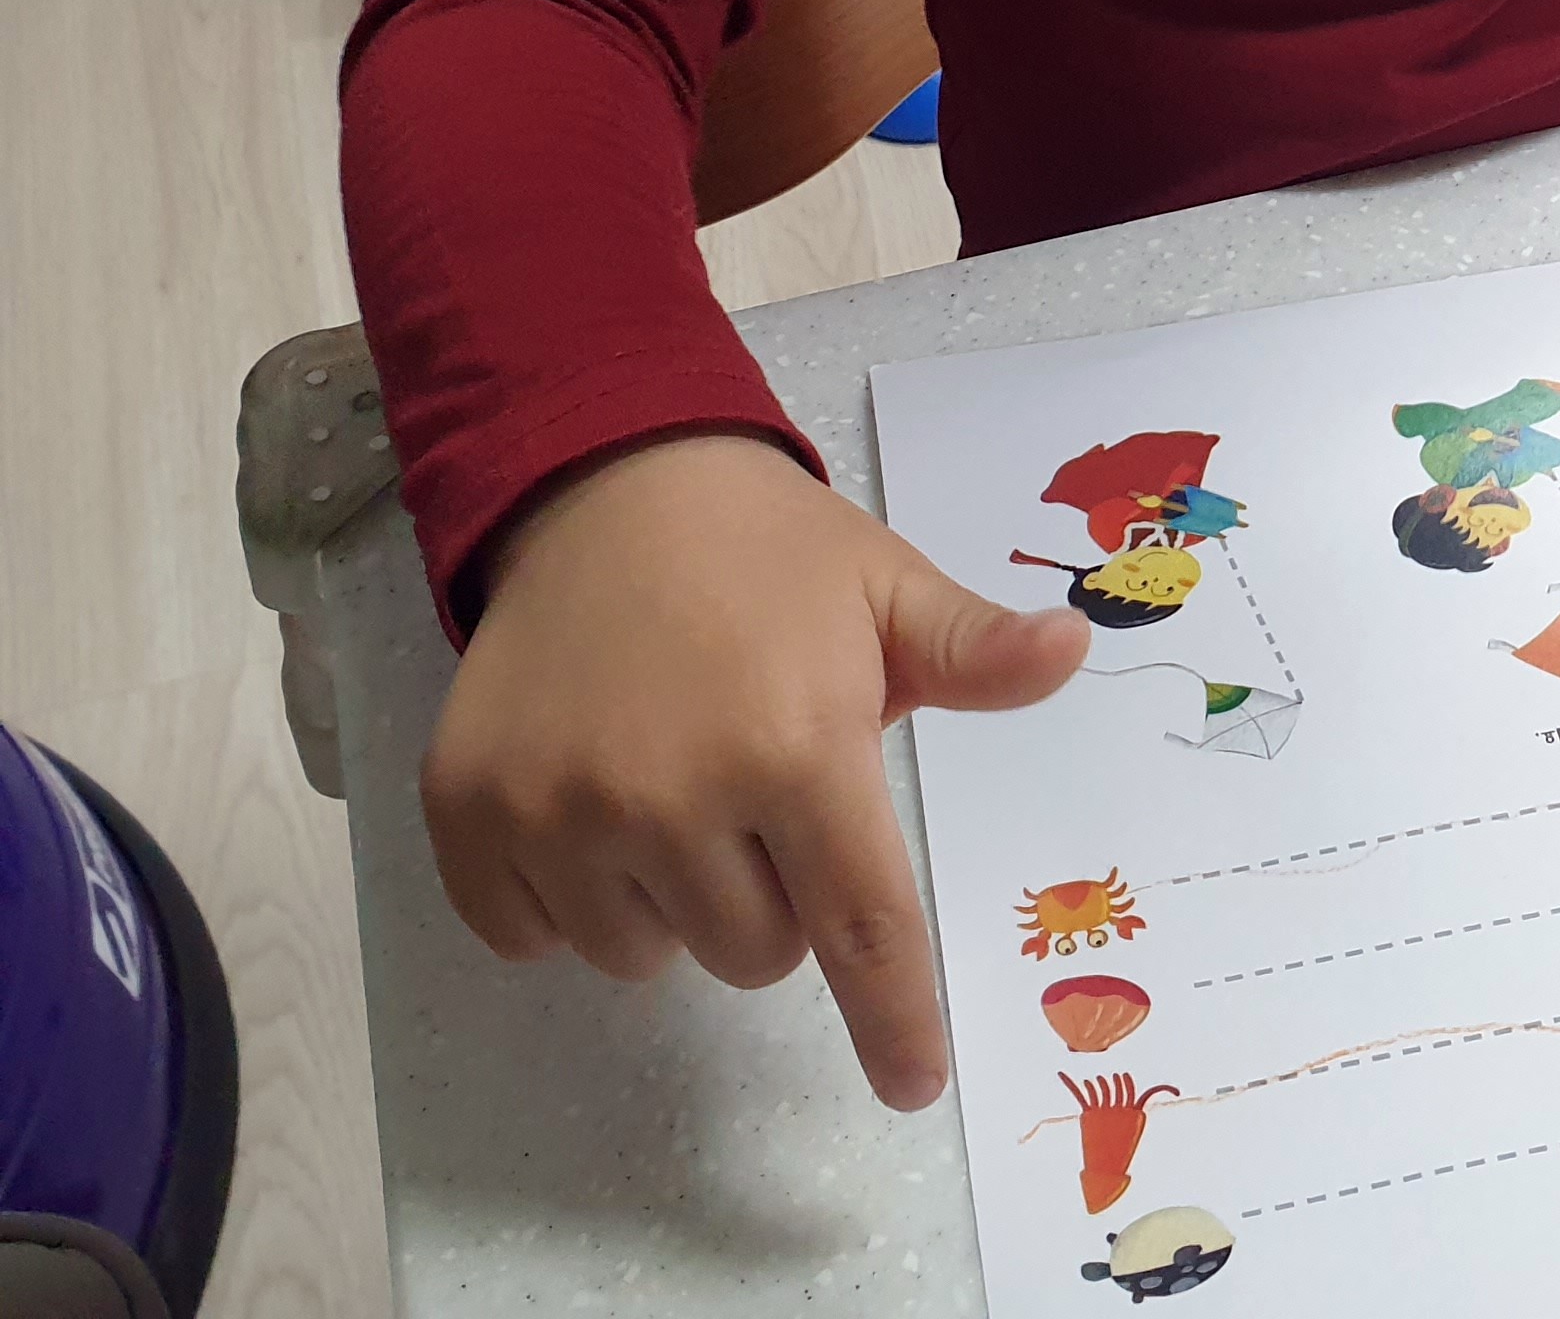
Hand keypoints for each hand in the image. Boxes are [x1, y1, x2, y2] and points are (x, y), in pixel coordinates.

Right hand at [422, 430, 1086, 1108]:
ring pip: (645, 956)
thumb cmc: (771, 554)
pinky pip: (532, 939)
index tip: (916, 1085)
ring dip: (671, 899)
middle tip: (760, 790)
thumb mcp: (886, 588)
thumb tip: (1074, 648)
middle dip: (775, 897)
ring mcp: (559, 812)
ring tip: (673, 777)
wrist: (608, 488)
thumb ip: (975, 648)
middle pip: (753, 954)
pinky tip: (589, 798)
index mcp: (794, 743)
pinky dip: (567, 898)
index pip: (862, 924)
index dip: (894, 1018)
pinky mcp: (471, 818)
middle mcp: (672, 793)